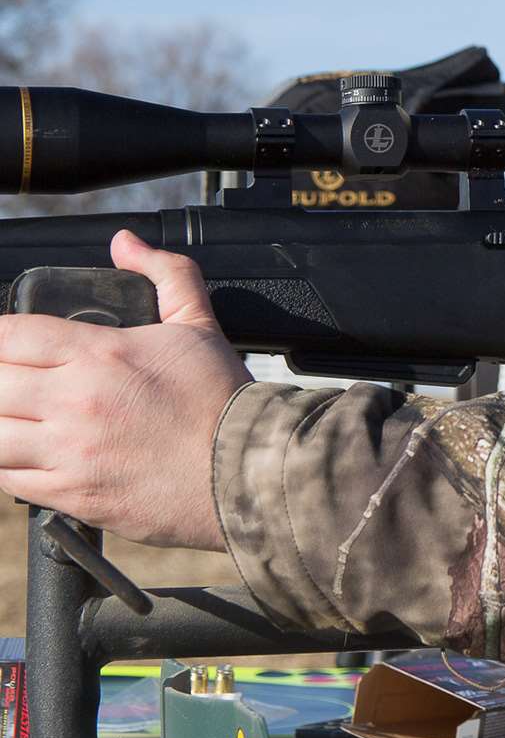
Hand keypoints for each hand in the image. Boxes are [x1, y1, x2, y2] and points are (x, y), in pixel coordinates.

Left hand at [0, 231, 250, 550]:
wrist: (247, 470)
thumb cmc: (222, 400)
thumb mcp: (198, 325)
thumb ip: (165, 274)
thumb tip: (127, 243)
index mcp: (100, 354)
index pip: (10, 333)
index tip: (8, 344)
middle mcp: (75, 401)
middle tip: (15, 381)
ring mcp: (70, 451)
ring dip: (1, 422)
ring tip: (18, 417)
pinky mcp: (72, 494)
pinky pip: (8, 479)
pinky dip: (8, 465)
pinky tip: (27, 454)